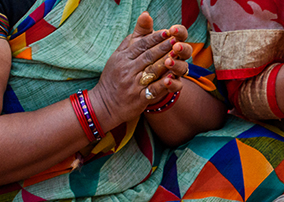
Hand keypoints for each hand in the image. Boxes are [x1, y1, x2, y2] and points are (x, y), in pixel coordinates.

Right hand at [88, 12, 191, 129]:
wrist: (105, 103)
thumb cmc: (114, 77)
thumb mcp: (119, 56)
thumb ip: (133, 40)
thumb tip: (146, 16)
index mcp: (123, 57)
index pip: (141, 45)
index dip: (155, 38)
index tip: (167, 32)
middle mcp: (127, 69)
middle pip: (148, 56)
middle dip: (163, 47)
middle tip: (177, 40)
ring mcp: (133, 84)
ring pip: (151, 70)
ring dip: (166, 62)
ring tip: (178, 56)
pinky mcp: (139, 98)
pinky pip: (153, 89)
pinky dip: (163, 84)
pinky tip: (173, 78)